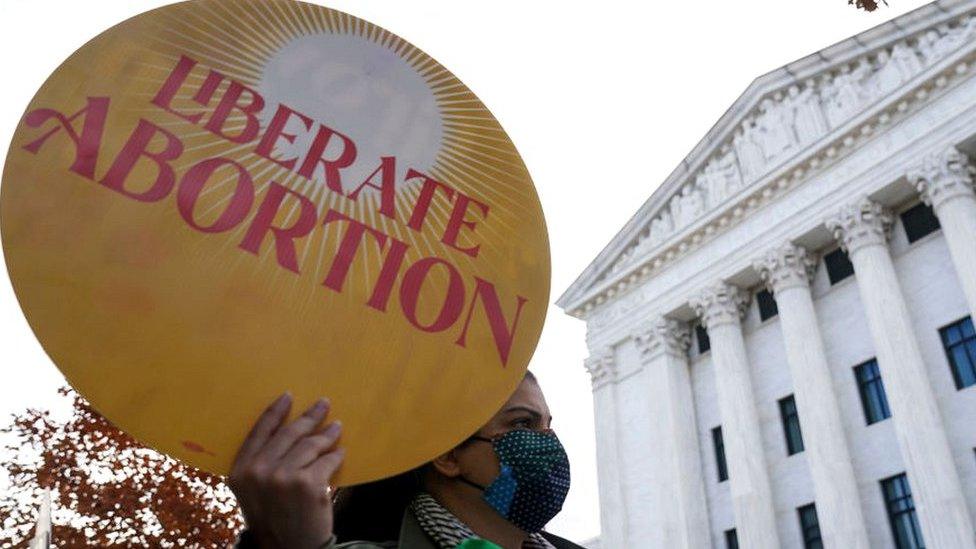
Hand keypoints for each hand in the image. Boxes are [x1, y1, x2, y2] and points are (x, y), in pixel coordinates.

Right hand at [229, 393, 345, 548]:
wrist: (288, 548)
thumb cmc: (273, 518)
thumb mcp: (254, 491)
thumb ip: (261, 462)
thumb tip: (288, 430)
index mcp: (240, 470)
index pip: (260, 431)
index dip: (276, 411)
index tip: (289, 396)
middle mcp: (258, 471)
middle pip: (289, 433)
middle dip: (309, 417)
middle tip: (323, 405)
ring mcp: (283, 477)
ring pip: (310, 445)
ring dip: (327, 434)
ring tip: (336, 428)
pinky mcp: (307, 484)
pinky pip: (327, 460)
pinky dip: (336, 456)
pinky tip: (340, 452)